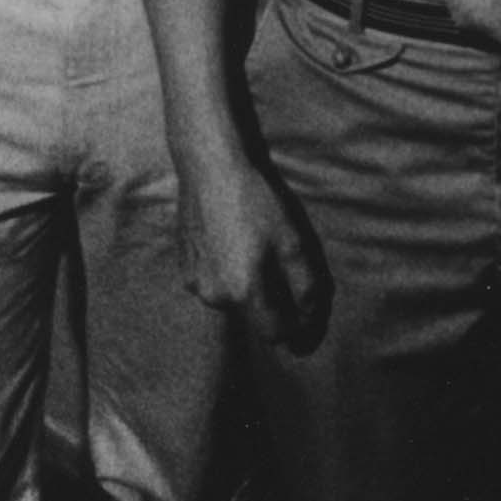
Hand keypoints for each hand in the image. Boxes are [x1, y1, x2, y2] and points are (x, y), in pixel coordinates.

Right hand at [176, 143, 328, 348]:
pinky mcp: (186, 265)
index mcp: (243, 292)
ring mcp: (195, 281)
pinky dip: (235, 267)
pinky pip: (220, 279)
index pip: (277, 336)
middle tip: (291, 260)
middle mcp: (214, 295)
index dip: (301, 332)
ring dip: (256, 282)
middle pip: (259, 314)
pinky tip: (241, 235)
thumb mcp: (296, 243)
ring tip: (262, 240)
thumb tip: (310, 323)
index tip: (314, 320)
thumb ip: (307, 290)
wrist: (213, 164)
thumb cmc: (259, 201)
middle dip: (280, 299)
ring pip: (238, 296)